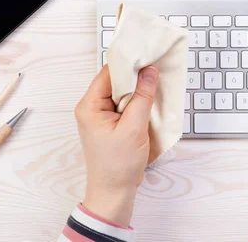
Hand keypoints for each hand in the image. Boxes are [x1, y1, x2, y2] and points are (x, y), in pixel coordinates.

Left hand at [74, 65, 157, 226]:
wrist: (114, 192)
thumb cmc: (118, 165)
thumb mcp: (134, 127)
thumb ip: (143, 97)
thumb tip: (150, 71)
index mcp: (90, 106)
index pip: (109, 73)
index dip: (129, 63)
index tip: (148, 55)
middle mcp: (93, 107)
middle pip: (116, 80)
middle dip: (137, 76)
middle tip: (157, 68)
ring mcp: (103, 116)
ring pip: (123, 92)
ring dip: (140, 90)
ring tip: (157, 84)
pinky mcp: (113, 123)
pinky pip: (127, 104)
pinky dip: (140, 102)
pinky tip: (152, 101)